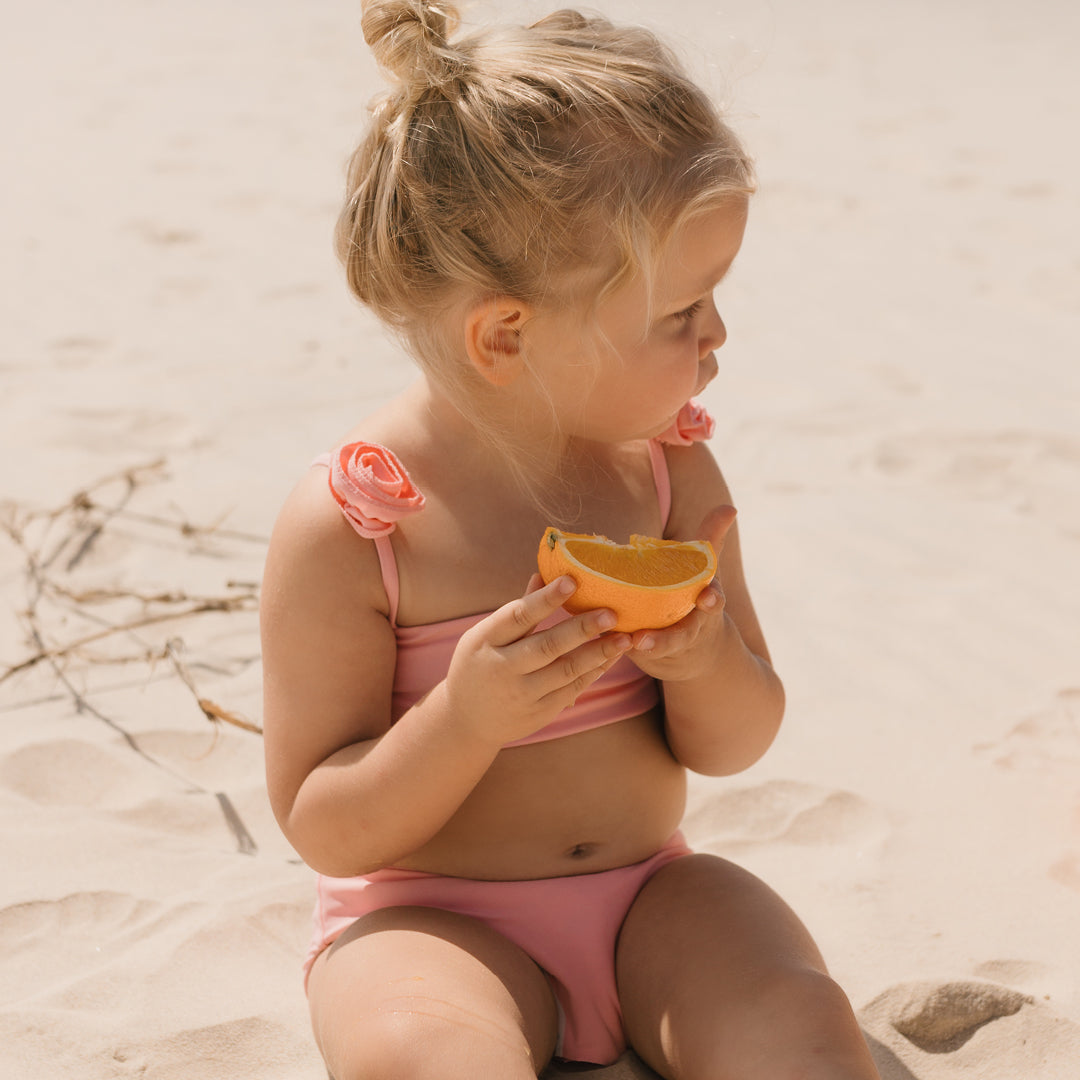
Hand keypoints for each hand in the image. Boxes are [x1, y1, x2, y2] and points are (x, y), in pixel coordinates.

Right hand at [443, 575, 632, 745]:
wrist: (466, 721)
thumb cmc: (479, 665)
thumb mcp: (485, 636)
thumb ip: (517, 611)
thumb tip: (542, 575)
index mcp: (485, 641)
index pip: (518, 616)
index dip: (545, 599)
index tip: (572, 581)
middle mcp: (502, 668)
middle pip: (547, 646)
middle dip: (582, 629)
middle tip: (611, 613)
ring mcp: (522, 694)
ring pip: (566, 670)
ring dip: (598, 653)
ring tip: (624, 637)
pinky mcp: (540, 712)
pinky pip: (572, 689)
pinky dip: (594, 671)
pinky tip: (612, 656)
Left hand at [627, 505, 737, 680]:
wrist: (693, 650)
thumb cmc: (694, 597)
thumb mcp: (704, 570)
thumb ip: (711, 538)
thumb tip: (730, 507)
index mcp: (704, 604)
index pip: (713, 601)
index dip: (712, 599)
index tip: (708, 598)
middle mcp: (690, 628)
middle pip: (683, 634)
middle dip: (668, 637)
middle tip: (646, 638)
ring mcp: (669, 645)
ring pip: (660, 648)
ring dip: (648, 646)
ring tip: (633, 643)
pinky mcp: (648, 655)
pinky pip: (635, 653)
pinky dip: (624, 649)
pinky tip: (607, 642)